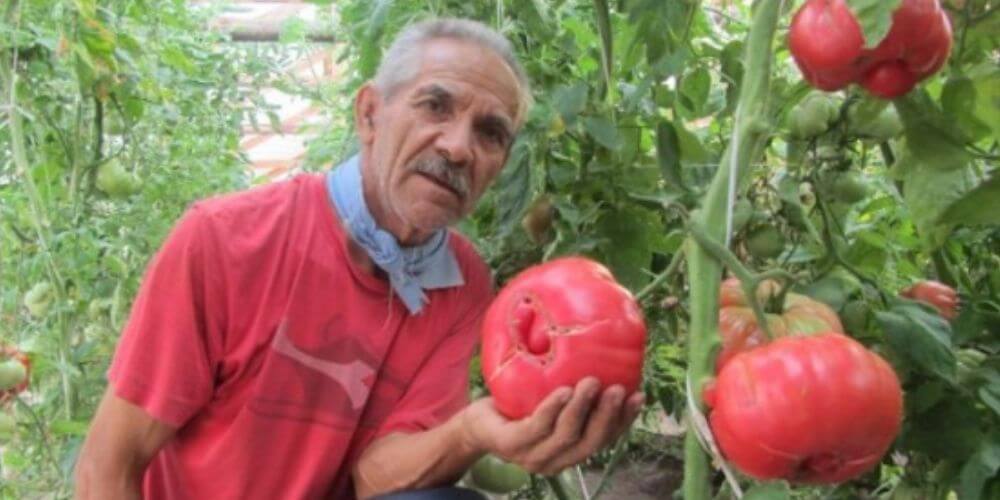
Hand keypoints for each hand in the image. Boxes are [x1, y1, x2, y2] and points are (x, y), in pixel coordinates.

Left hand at [459, 377, 643, 475]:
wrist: (476, 422)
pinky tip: (562, 391)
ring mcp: (533, 456)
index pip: (604, 440)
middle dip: (607, 416)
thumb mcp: (551, 401)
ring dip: (582, 408)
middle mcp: (556, 461)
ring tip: (590, 382)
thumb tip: (603, 359)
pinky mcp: (512, 446)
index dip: (624, 421)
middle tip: (616, 388)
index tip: (638, 396)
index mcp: (570, 452)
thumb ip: (575, 393)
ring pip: (566, 436)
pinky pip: (537, 427)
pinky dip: (553, 408)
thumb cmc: (519, 409)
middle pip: (591, 442)